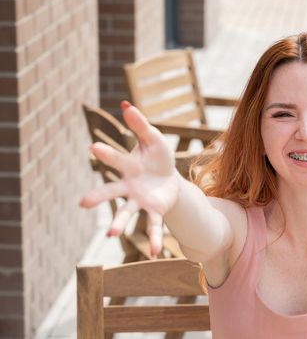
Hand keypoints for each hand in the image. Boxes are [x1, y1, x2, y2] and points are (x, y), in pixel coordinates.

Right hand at [80, 101, 180, 256]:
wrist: (171, 178)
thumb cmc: (158, 157)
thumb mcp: (154, 139)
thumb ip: (140, 125)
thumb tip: (126, 104)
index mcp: (127, 166)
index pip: (115, 158)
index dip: (105, 152)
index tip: (94, 147)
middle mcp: (128, 186)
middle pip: (110, 192)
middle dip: (98, 196)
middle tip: (83, 203)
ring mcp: (140, 200)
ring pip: (126, 212)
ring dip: (118, 223)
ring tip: (112, 235)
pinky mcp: (155, 210)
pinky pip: (153, 225)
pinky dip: (154, 238)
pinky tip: (156, 252)